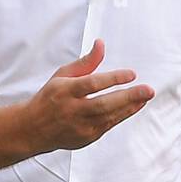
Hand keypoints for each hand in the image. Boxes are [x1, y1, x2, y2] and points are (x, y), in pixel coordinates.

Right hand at [23, 38, 152, 151]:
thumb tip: (101, 44)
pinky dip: (124, 114)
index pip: (91, 84)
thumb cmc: (50, 98)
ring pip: (109, 117)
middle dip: (128, 97)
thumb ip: (85, 62)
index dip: (113, 78)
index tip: (132, 74)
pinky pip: (109, 125)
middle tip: (148, 90)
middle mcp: (72, 110)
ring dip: (130, 106)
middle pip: (103, 104)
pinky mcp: (86, 137)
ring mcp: (79, 126)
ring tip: (146, 96)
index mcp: (64, 91)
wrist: (32, 129)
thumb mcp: (63, 76)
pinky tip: (136, 105)